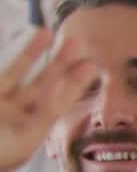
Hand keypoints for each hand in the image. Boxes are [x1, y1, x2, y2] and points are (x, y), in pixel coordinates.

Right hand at [0, 30, 93, 171]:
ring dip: (31, 53)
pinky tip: (17, 39)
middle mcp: (14, 115)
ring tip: (45, 31)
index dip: (75, 84)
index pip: (58, 103)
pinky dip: (14, 58)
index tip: (92, 64)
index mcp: (30, 130)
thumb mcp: (23, 140)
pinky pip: (2, 73)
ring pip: (16, 73)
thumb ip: (44, 113)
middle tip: (77, 42)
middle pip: (41, 84)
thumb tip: (59, 85)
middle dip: (58, 64)